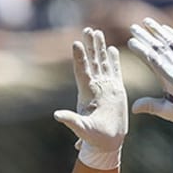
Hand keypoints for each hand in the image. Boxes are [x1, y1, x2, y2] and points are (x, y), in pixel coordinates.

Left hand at [54, 27, 127, 169]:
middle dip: (90, 46)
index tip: (75, 43)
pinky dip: (113, 61)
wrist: (107, 143)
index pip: (82, 72)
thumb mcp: (82, 130)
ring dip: (100, 49)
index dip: (79, 58)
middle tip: (87, 29)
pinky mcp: (115, 91)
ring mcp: (105, 88)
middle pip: (91, 63)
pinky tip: (112, 50)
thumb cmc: (94, 139)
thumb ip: (70, 121)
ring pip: (102, 64)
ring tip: (97, 32)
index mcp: (86, 94)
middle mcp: (94, 88)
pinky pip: (114, 72)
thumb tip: (56, 115)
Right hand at [126, 18, 172, 138]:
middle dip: (145, 37)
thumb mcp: (168, 112)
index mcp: (171, 80)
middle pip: (160, 48)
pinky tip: (165, 28)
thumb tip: (133, 108)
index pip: (154, 61)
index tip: (131, 42)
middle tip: (133, 27)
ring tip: (147, 21)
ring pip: (171, 42)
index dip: (142, 50)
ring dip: (158, 31)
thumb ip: (151, 107)